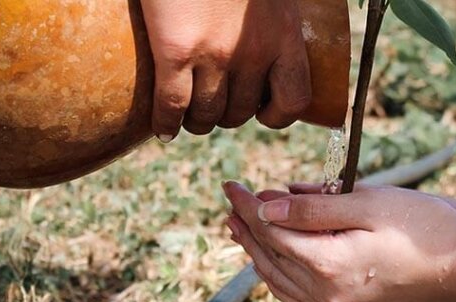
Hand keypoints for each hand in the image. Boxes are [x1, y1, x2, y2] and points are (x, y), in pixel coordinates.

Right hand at [141, 0, 310, 141]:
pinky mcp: (176, 50)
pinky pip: (172, 106)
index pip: (294, 101)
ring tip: (188, 116)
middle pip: (241, 113)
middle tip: (213, 108)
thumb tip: (267, 37)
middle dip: (226, 117)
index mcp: (284, 36)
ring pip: (206, 116)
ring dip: (197, 122)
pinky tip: (162, 128)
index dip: (276, 116)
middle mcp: (254, 52)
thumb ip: (273, 20)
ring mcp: (215, 54)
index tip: (261, 111)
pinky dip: (165, 123)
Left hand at [222, 181, 455, 301]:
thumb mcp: (366, 204)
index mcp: (328, 264)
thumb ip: (311, 209)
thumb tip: (266, 206)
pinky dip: (278, 276)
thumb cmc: (424, 227)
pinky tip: (272, 263)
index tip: (229, 185)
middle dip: (246, 227)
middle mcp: (326, 294)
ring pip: (279, 279)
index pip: (270, 230)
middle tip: (231, 204)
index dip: (246, 205)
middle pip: (269, 256)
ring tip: (241, 228)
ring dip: (257, 251)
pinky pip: (298, 298)